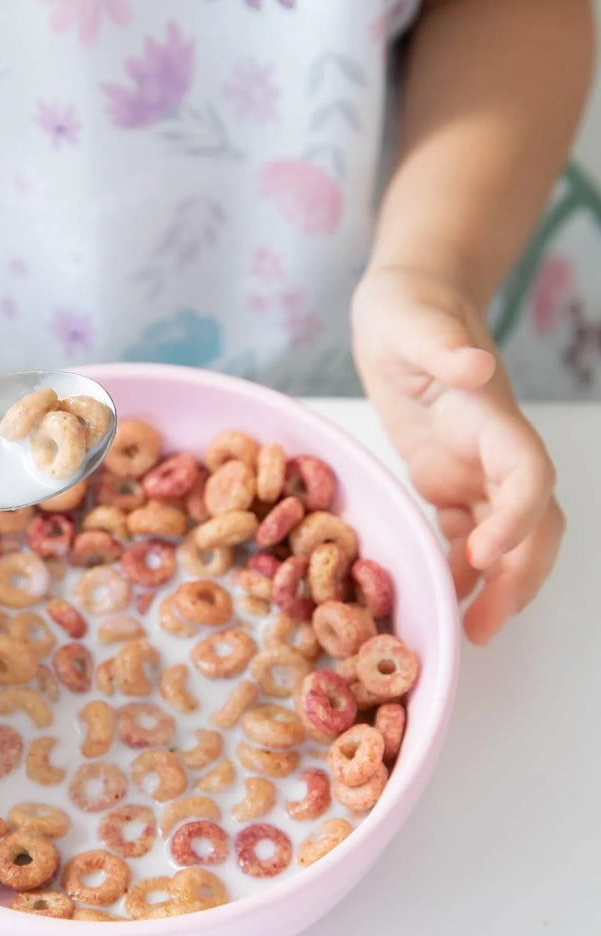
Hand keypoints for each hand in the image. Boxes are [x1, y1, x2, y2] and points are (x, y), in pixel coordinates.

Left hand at [352, 265, 563, 645]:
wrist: (404, 306)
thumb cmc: (407, 307)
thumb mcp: (412, 318)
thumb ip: (441, 344)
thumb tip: (475, 362)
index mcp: (490, 415)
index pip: (528, 474)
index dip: (517, 517)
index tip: (485, 553)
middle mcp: (493, 447)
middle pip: (531, 520)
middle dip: (519, 573)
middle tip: (483, 625)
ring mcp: (473, 465)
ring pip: (508, 535)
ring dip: (497, 583)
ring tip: (470, 629)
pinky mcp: (447, 476)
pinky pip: (467, 531)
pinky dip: (461, 565)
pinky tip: (443, 594)